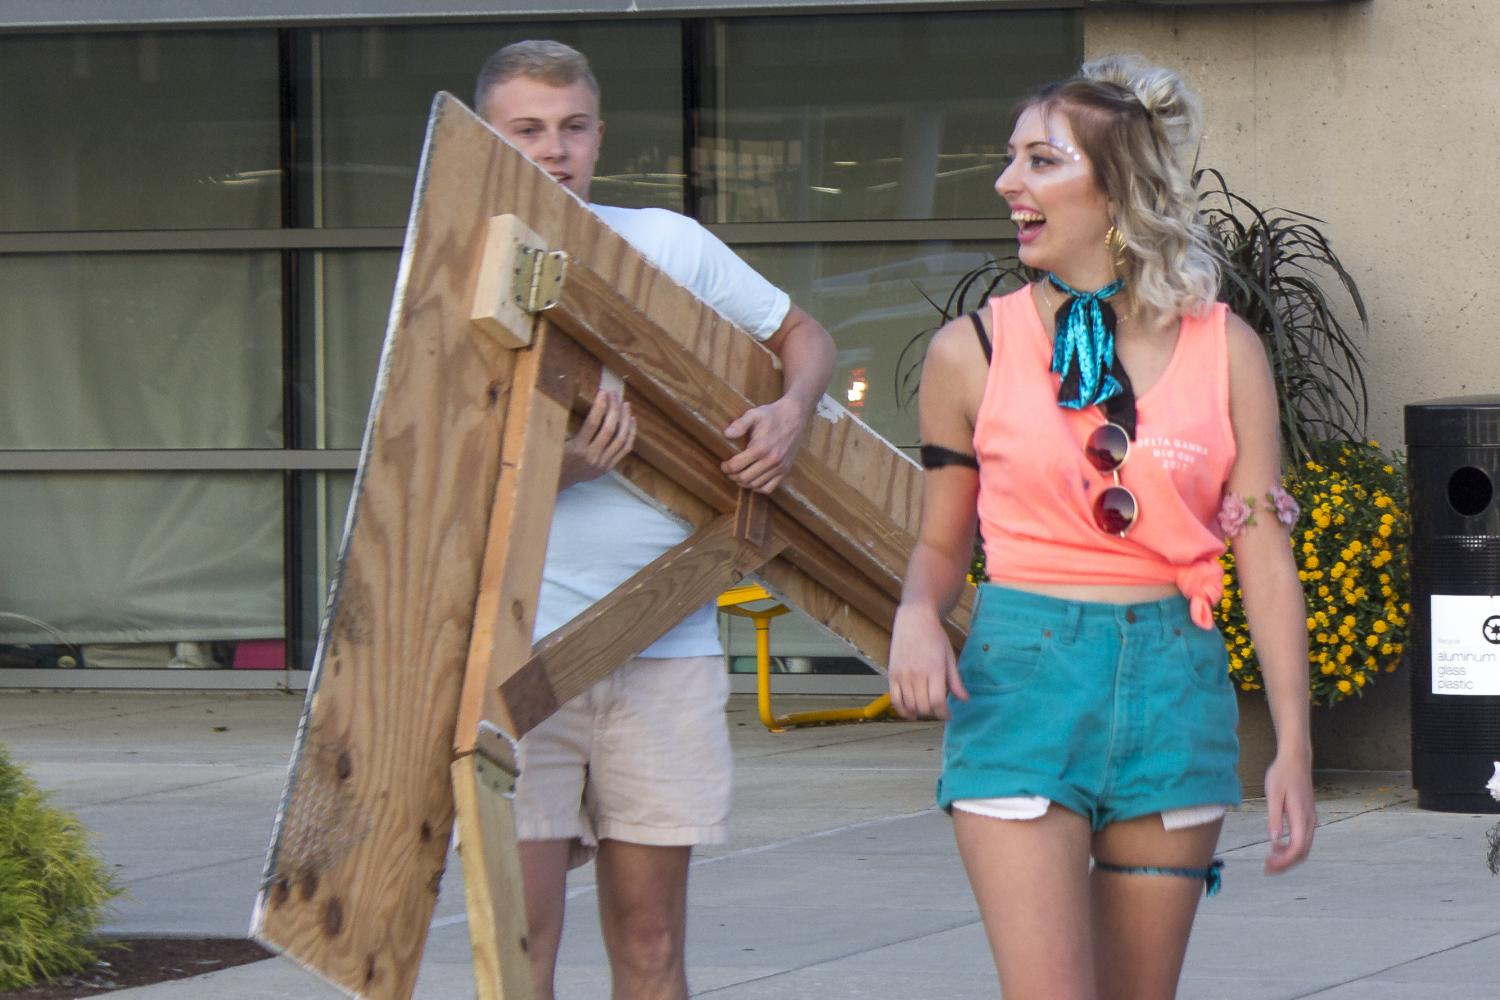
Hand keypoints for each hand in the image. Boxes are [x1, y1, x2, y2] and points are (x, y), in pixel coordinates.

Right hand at [559, 389, 634, 489]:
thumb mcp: (557, 442)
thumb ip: (565, 426)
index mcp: (577, 449)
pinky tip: (632, 421)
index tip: (602, 392)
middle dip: (613, 409)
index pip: (592, 424)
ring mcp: (603, 462)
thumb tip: (571, 399)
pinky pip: (625, 448)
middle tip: (614, 394)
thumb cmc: (557, 457)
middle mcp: (592, 456)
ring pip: (620, 438)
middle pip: (609, 429)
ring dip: (625, 419)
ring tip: (625, 404)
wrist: (561, 480)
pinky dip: (630, 433)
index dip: (599, 406)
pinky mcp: (610, 466)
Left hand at [722, 397, 807, 493]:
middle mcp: (771, 460)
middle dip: (733, 476)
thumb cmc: (772, 415)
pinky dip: (758, 487)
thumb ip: (740, 424)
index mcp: (760, 448)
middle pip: (745, 478)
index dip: (726, 468)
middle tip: (729, 471)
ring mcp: (779, 467)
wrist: (794, 417)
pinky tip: (753, 480)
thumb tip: (726, 434)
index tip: (723, 465)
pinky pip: (769, 488)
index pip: (737, 466)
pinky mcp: (785, 470)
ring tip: (738, 476)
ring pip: (756, 485)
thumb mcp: (754, 414)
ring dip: (744, 483)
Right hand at [888, 604, 967, 719]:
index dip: (944, 714)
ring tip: (926, 709)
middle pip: (923, 706)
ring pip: (910, 705)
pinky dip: (902, 710)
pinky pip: (894, 699)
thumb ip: (955, 680)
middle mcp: (917, 674)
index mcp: (934, 669)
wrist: (914, 620)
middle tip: (938, 709)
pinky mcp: (892, 674)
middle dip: (933, 713)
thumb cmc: (935, 637)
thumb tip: (964, 700)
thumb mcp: (949, 656)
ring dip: (919, 712)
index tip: (948, 715)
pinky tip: (910, 714)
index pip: (937, 701)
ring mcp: (902, 675)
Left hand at [1262, 750, 1315, 873]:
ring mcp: (1311, 819)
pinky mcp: (1307, 816)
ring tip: (1270, 859)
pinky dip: (1291, 847)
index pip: (1297, 848)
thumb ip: (1274, 818)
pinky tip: (1276, 845)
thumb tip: (1273, 840)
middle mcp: (1310, 821)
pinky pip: (1303, 838)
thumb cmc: (1282, 774)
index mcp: (1302, 817)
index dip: (1284, 862)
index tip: (1268, 865)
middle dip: (1286, 864)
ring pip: (1304, 847)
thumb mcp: (1273, 794)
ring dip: (1288, 857)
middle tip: (1266, 868)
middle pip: (1302, 852)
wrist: (1295, 759)